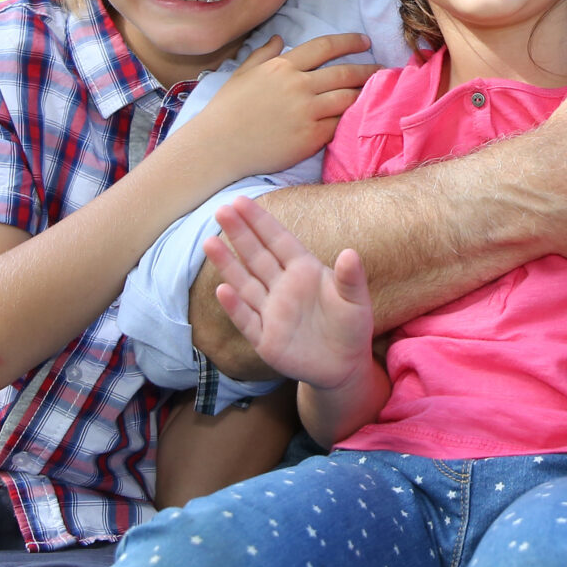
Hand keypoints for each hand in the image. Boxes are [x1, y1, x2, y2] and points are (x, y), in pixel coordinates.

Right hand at [184, 34, 374, 181]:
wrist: (216, 148)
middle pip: (344, 72)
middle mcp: (297, 86)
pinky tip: (359, 116)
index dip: (349, 42)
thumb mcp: (242, 74)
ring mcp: (305, 112)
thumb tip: (279, 38)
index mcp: (282, 67)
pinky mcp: (310, 137)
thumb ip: (263, 54)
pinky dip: (351, 118)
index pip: (325, 47)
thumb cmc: (226, 111)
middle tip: (382, 69)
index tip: (365, 41)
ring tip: (377, 92)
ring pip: (347, 97)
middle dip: (367, 69)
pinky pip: (339, 124)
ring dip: (365, 93)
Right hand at [205, 196, 376, 391]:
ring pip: (245, 284)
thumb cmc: (351, 326)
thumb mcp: (356, 301)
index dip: (260, 222)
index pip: (278, 241)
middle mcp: (283, 287)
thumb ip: (351, 278)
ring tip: (210, 242)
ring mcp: (271, 313)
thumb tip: (350, 253)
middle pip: (257, 256)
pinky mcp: (265, 339)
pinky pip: (247, 320)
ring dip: (228, 264)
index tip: (241, 200)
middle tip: (221, 210)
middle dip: (239, 234)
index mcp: (304, 271)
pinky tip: (223, 289)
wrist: (344, 366)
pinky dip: (235, 307)